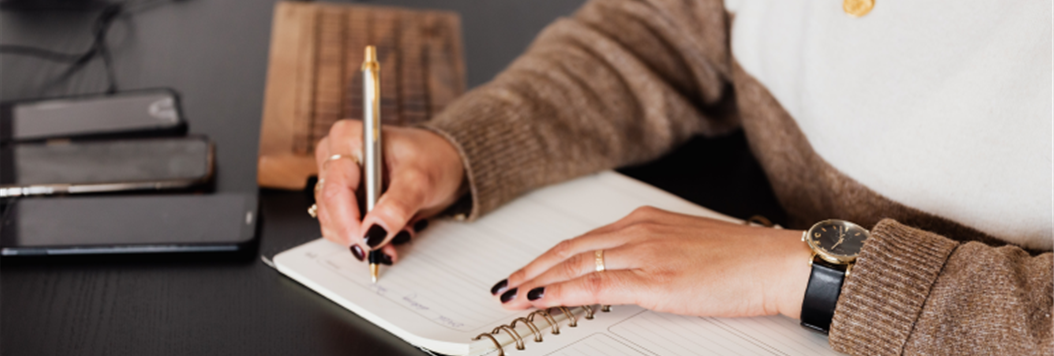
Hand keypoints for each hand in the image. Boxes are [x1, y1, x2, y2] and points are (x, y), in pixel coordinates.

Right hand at [314, 119, 465, 261]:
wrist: (443, 162)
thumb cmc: (432, 158)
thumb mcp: (420, 180)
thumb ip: (397, 207)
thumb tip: (373, 234)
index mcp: (347, 139)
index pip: (335, 190)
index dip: (348, 222)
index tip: (368, 244)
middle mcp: (335, 156)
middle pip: (329, 209)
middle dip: (359, 233)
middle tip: (390, 245)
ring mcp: (336, 177)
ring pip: (333, 223)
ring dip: (365, 237)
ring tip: (398, 231)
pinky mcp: (343, 197)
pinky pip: (343, 227)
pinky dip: (367, 236)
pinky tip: (391, 229)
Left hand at [492, 206, 812, 318]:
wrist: (774, 262)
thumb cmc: (740, 259)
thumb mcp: (685, 247)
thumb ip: (652, 254)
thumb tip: (627, 272)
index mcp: (644, 220)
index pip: (583, 238)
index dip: (549, 256)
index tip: (528, 269)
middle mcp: (638, 230)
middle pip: (570, 249)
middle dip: (532, 268)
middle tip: (506, 284)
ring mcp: (644, 253)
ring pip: (575, 264)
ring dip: (538, 281)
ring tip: (513, 295)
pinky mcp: (654, 279)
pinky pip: (596, 284)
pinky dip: (562, 291)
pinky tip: (542, 298)